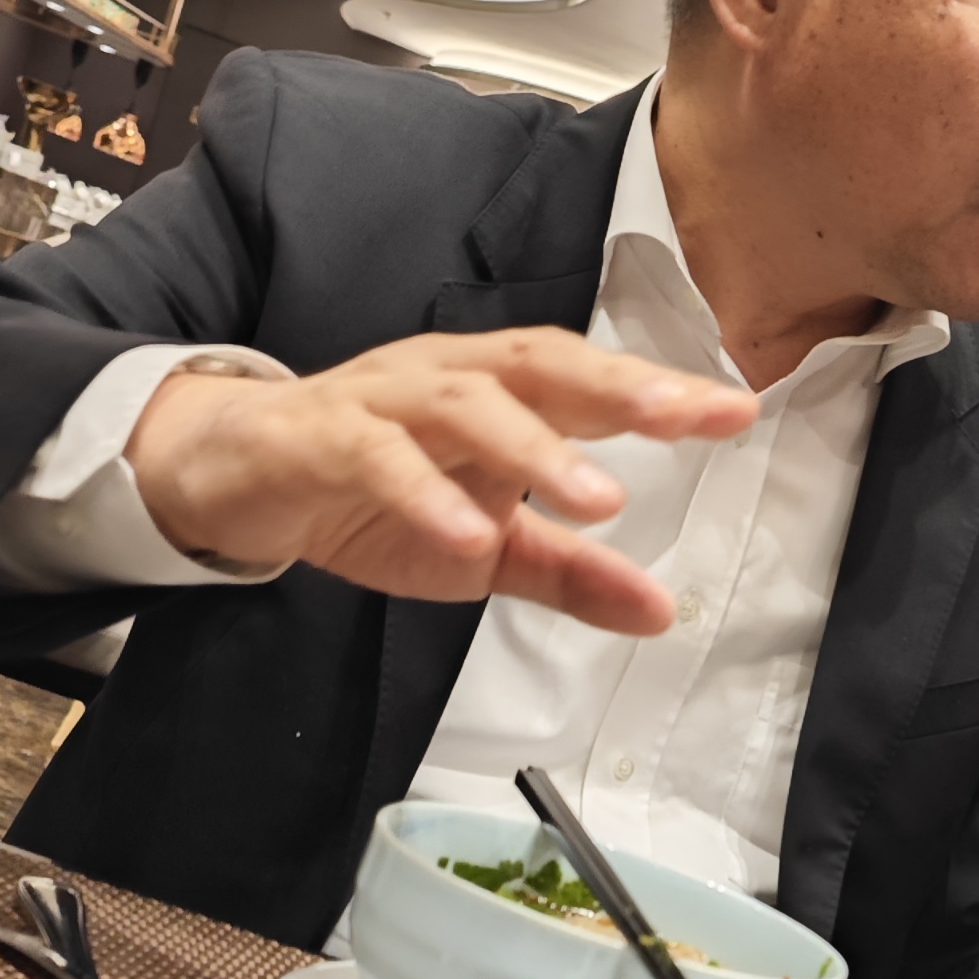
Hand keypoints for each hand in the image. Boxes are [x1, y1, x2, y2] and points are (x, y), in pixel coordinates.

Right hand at [126, 330, 757, 619]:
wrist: (241, 479)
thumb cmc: (373, 495)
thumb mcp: (487, 548)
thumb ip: (573, 575)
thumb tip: (661, 611)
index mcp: (498, 392)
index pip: (592, 379)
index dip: (663, 390)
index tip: (737, 410)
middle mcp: (448, 378)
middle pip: (541, 366)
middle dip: (619, 388)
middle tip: (687, 419)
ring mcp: (383, 402)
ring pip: (464, 405)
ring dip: (533, 448)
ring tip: (596, 497)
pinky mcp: (321, 438)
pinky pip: (377, 456)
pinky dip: (426, 493)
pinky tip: (468, 534)